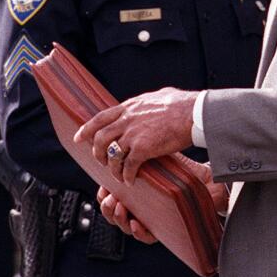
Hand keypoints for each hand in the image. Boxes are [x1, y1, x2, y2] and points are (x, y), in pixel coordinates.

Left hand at [74, 87, 197, 185]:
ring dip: (112, 168)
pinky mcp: (143, 149)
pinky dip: (127, 176)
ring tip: (118, 175)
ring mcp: (133, 135)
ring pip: (111, 155)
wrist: (195, 113)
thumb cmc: (183, 104)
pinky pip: (128, 166)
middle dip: (98, 153)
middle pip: (100, 139)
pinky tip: (131, 181)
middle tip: (102, 161)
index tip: (80, 138)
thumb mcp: (159, 95)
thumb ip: (147, 102)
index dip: (87, 129)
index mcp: (130, 107)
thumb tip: (148, 102)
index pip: (100, 118)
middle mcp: (127, 120)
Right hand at [96, 159, 225, 243]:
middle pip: (112, 214)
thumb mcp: (157, 161)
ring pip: (125, 226)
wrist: (205, 181)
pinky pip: (146, 236)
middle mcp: (139, 208)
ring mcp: (149, 219)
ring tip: (120, 207)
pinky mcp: (163, 229)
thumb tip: (121, 141)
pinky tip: (136, 222)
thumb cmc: (181, 171)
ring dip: (118, 218)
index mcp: (134, 194)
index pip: (110, 198)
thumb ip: (140, 155)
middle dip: (107, 208)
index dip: (103, 195)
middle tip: (109, 198)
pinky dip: (138, 231)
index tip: (104, 188)